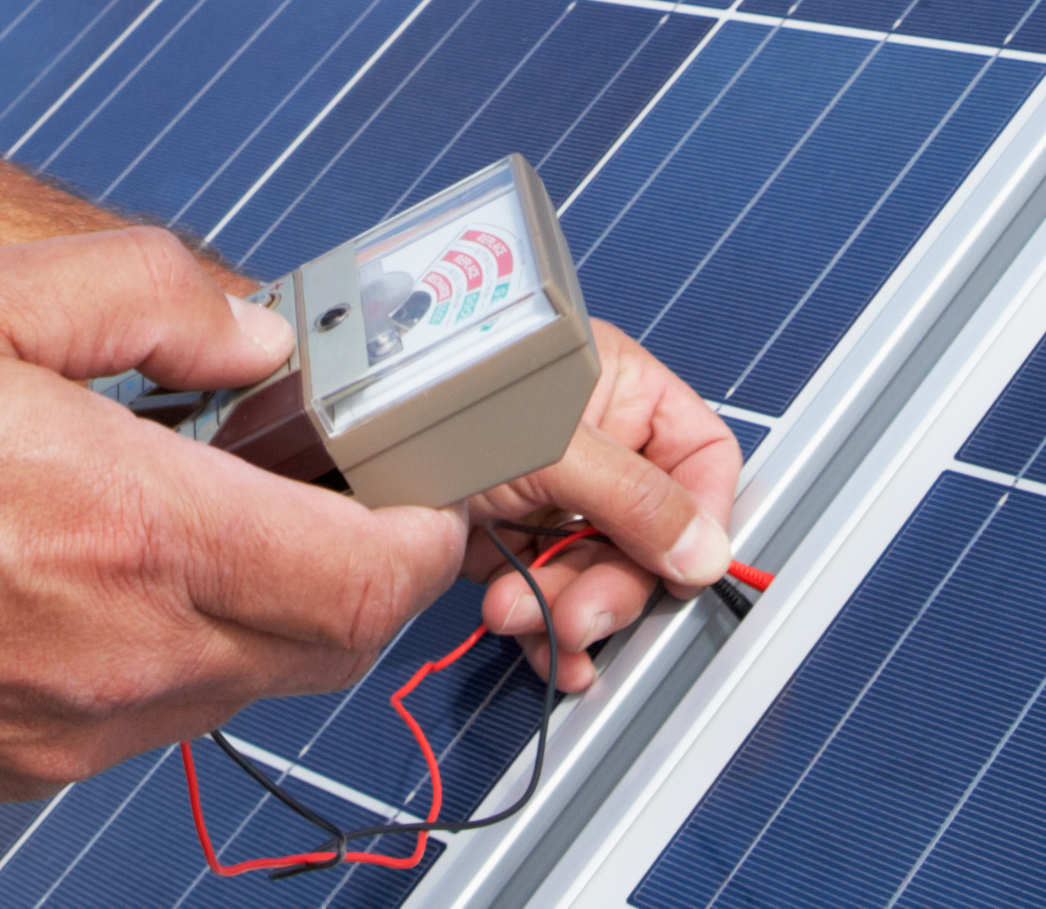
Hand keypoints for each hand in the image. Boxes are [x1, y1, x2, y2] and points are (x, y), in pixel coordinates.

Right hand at [0, 227, 465, 813]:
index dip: (423, 525)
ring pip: (235, 688)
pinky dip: (159, 649)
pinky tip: (85, 568)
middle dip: (356, 566)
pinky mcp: (5, 774)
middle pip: (328, 647)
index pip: (368, 574)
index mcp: (128, 531)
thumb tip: (251, 322)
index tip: (414, 475)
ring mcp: (64, 734)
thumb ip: (142, 293)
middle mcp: (117, 657)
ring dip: (254, 607)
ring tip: (186, 508)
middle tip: (319, 481)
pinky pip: (138, 719)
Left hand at [454, 322, 739, 690]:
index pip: (699, 458)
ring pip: (599, 573)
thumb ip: (633, 498)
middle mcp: (592, 445)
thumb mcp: (550, 445)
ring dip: (574, 612)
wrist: (340, 438)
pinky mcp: (509, 537)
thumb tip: (705, 553)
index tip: (683, 572)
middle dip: (614, 585)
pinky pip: (552, 591)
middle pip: (646, 534)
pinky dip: (551, 627)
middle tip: (583, 617)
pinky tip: (546, 652)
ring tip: (534, 624)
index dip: (701, 518)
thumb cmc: (444, 399)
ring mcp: (550, 495)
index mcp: (619, 393)